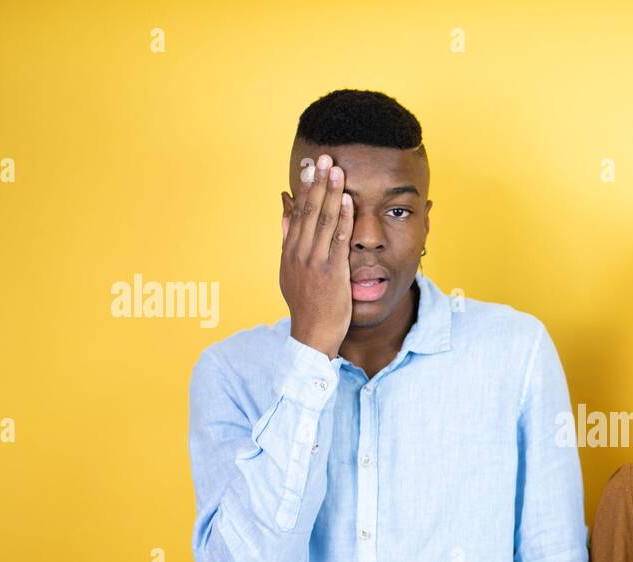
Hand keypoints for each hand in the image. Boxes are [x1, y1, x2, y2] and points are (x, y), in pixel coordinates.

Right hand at [280, 154, 353, 358]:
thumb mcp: (289, 270)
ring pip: (323, 221)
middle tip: (323, 157)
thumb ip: (288, 239)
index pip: (297, 212)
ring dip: (331, 193)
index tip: (309, 166)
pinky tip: (348, 200)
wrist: (312, 334)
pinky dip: (343, 218)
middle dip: (317, 182)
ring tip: (336, 169)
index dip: (304, 187)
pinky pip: (338, 240)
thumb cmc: (307, 304)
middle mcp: (300, 253)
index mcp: (290, 251)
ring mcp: (315, 262)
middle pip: (309, 211)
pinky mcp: (332, 272)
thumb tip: (284, 210)